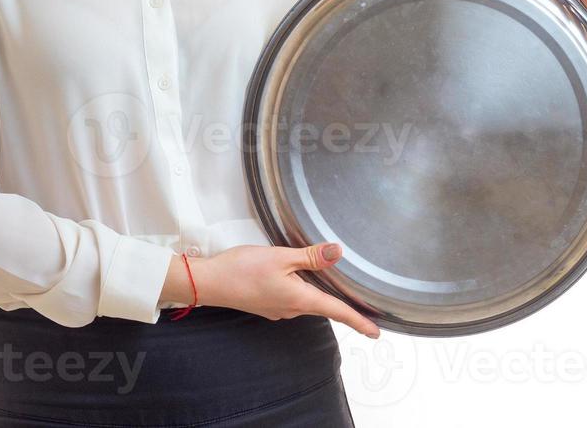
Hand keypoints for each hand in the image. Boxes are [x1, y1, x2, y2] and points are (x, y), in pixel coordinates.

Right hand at [177, 244, 380, 338]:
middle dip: (339, 304)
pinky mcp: (267, 304)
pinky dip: (300, 289)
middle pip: (322, 306)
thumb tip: (338, 253)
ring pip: (306, 301)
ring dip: (317, 292)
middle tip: (360, 305)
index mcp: (300, 299)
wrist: (210, 282)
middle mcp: (292, 309)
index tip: (376, 333)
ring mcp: (278, 309)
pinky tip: (296, 276)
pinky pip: (292, 298)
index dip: (358, 322)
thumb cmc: (242, 269)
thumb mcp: (280, 257)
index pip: (337, 311)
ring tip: (328, 281)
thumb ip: (310, 257)